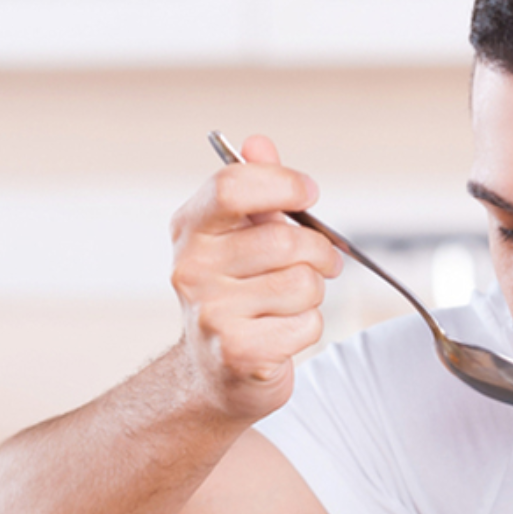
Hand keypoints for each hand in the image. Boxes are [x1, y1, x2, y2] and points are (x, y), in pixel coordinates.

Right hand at [168, 135, 342, 421]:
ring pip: (303, 283)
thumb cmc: (237, 292)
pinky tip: (285, 331)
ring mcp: (211, 314)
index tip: (308, 194)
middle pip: (283, 239)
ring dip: (314, 293)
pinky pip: (308, 323)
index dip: (282, 184)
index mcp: (190, 230)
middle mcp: (191, 270)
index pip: (231, 187)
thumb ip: (254, 187)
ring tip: (293, 301)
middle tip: (322, 260)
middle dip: (319, 250)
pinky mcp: (239, 353)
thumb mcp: (240, 235)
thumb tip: (258, 142)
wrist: (216, 371)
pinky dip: (310, 327)